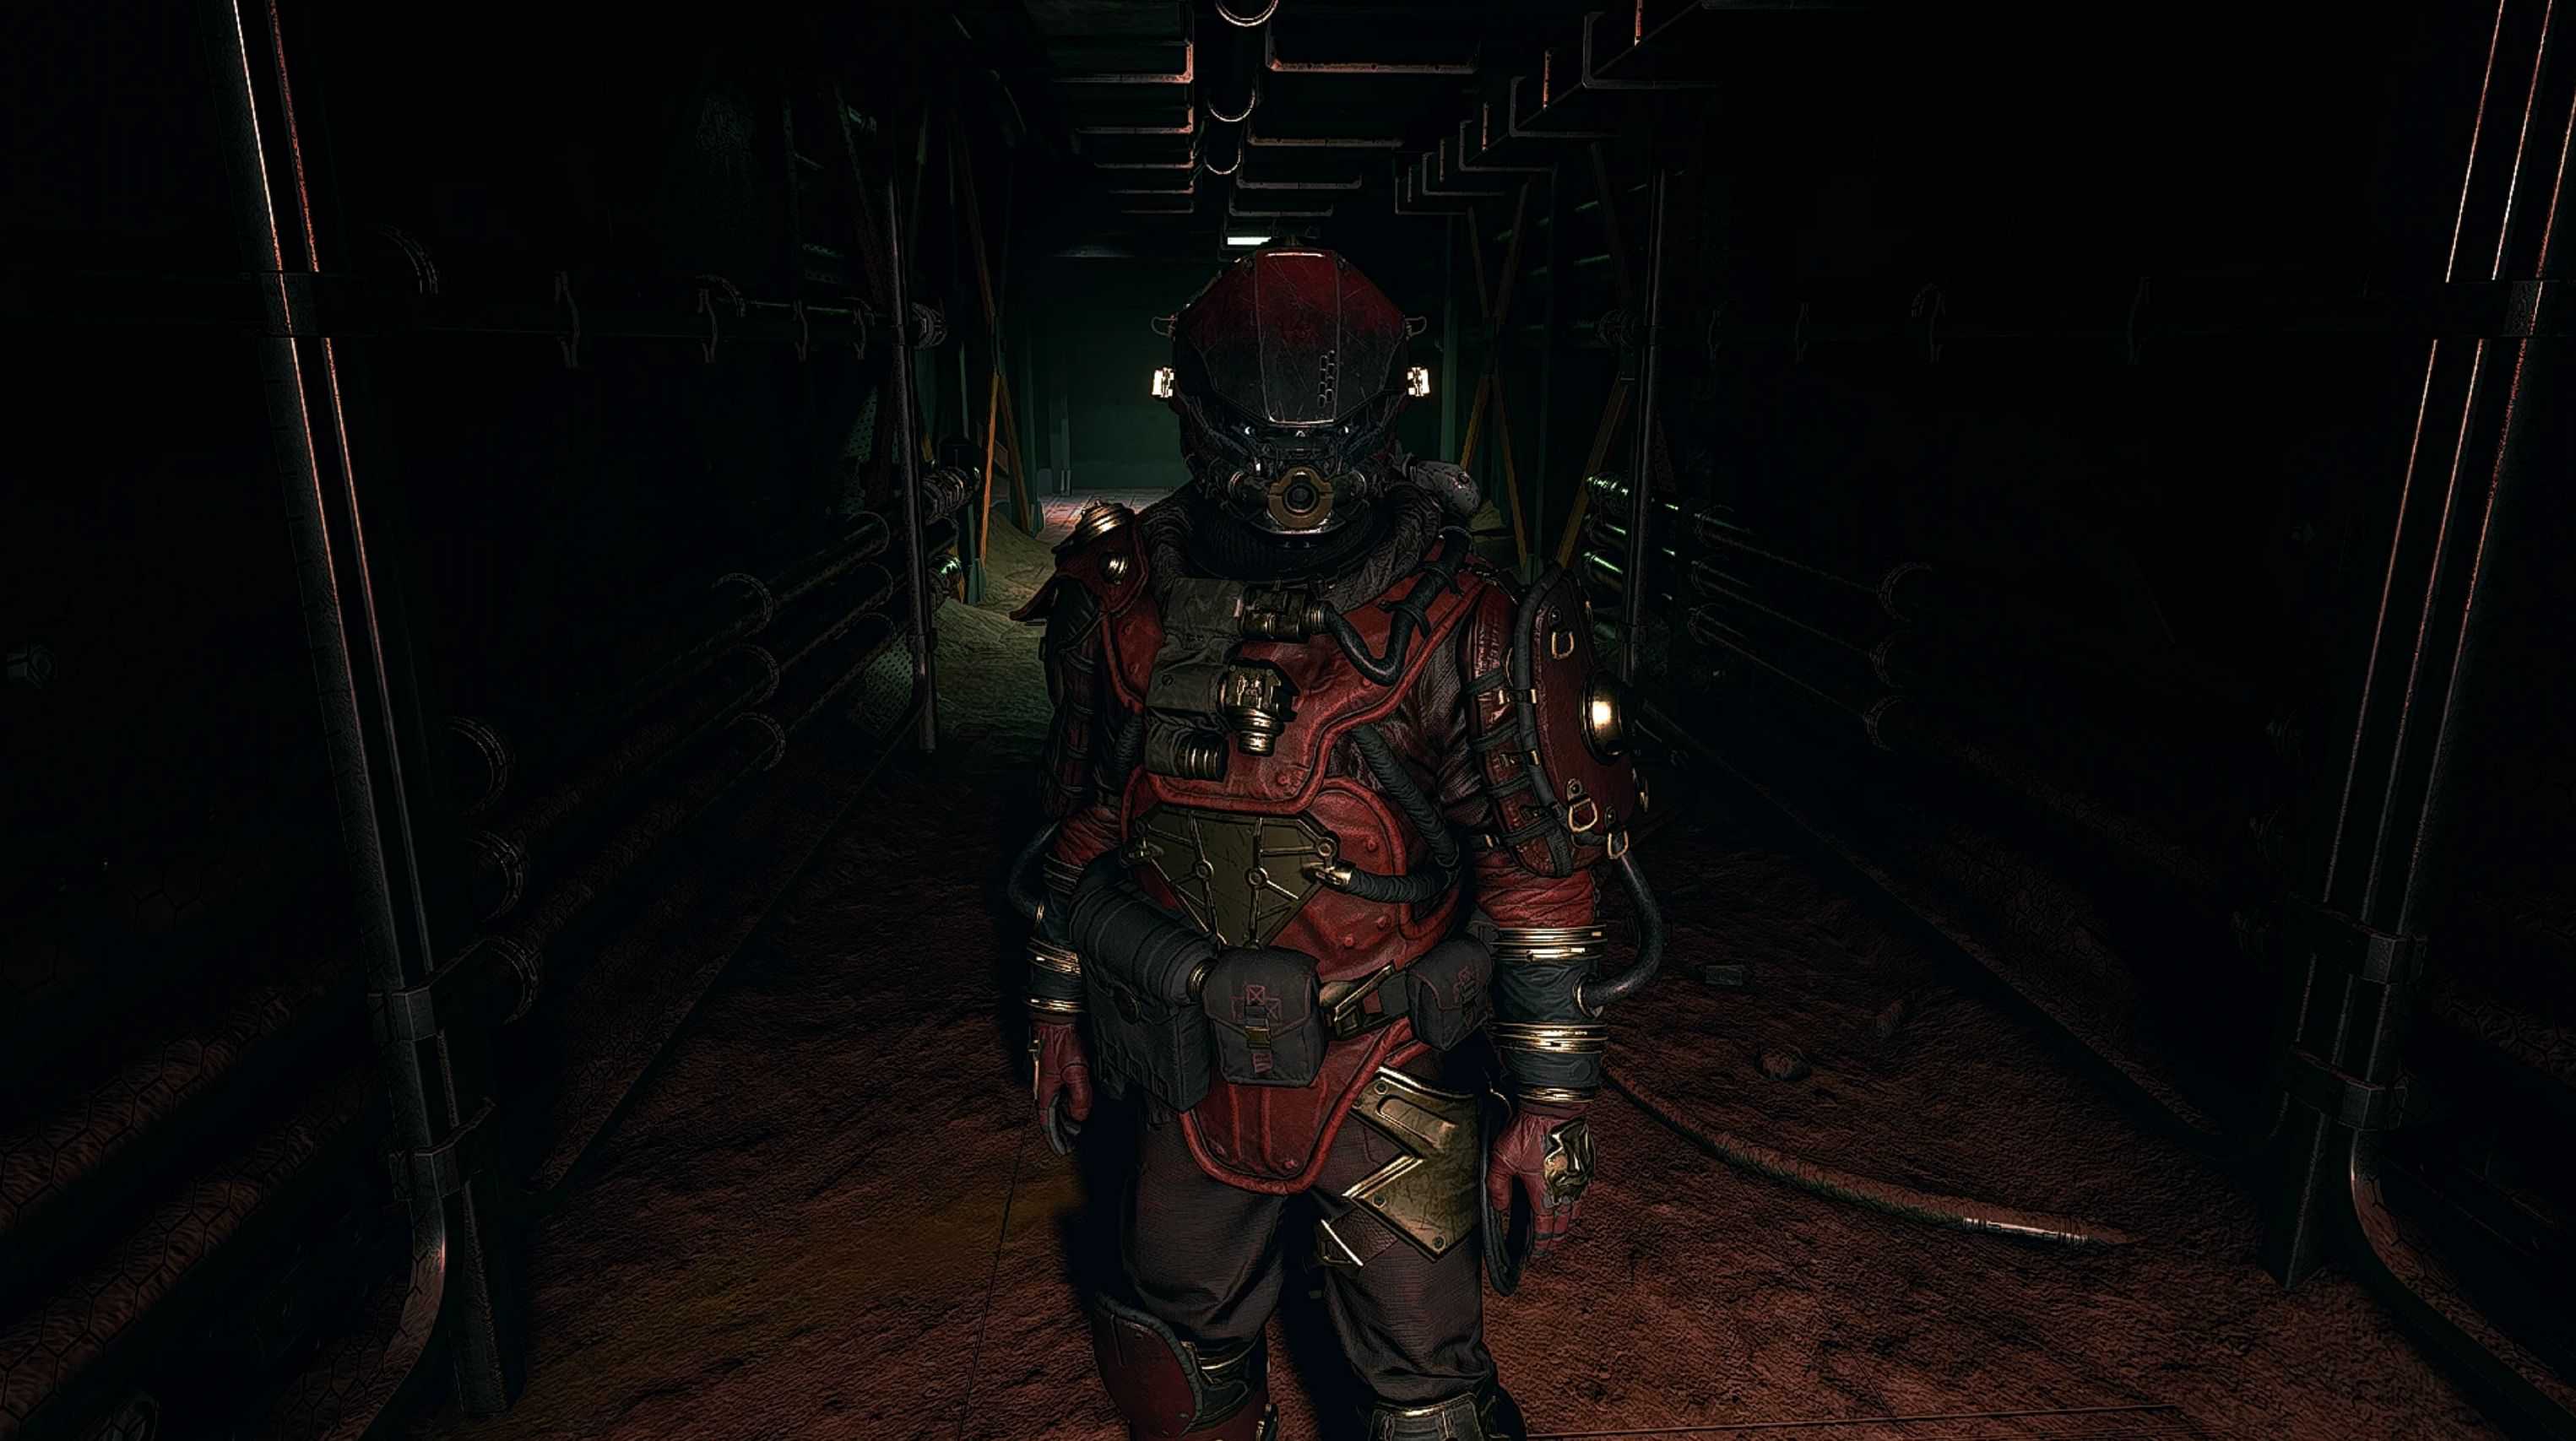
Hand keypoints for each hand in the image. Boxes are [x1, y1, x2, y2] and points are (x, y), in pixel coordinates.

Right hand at [1031, 1019, 1093, 1155]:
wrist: (1055, 1023)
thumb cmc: (1061, 1044)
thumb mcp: (1075, 1072)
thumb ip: (1080, 1096)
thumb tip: (1080, 1117)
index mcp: (1045, 1093)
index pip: (1048, 1123)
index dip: (1054, 1138)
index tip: (1061, 1150)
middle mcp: (1043, 1089)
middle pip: (1051, 1116)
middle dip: (1061, 1129)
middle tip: (1072, 1140)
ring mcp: (1048, 1081)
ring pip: (1056, 1105)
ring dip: (1065, 1116)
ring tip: (1076, 1126)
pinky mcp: (1053, 1073)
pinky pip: (1059, 1094)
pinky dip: (1066, 1103)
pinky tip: (1073, 1103)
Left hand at [1485, 1099, 1593, 1256]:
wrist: (1553, 1108)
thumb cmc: (1528, 1132)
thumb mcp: (1501, 1160)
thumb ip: (1498, 1187)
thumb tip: (1500, 1207)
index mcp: (1544, 1194)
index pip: (1545, 1229)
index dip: (1541, 1244)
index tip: (1537, 1253)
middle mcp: (1565, 1191)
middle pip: (1564, 1224)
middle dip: (1557, 1239)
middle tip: (1550, 1246)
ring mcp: (1579, 1179)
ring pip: (1577, 1210)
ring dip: (1568, 1222)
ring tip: (1561, 1227)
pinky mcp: (1586, 1166)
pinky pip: (1584, 1191)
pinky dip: (1578, 1201)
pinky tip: (1572, 1199)